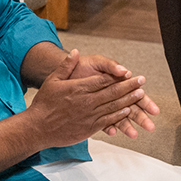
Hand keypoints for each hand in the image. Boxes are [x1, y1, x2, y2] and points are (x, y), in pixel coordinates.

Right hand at [25, 49, 149, 147]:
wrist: (38, 127)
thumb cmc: (44, 104)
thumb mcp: (53, 80)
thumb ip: (66, 66)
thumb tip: (75, 53)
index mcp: (79, 88)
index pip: (104, 80)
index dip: (119, 76)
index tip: (131, 73)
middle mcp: (87, 102)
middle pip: (113, 92)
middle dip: (130, 86)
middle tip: (141, 81)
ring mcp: (89, 116)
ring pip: (113, 106)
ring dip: (129, 100)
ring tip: (140, 95)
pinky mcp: (89, 128)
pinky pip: (107, 120)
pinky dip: (118, 115)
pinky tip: (126, 111)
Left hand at [69, 54, 158, 137]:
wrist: (65, 72)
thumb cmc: (82, 66)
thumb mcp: (97, 61)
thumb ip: (111, 66)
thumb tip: (124, 71)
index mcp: (117, 82)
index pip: (135, 93)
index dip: (145, 102)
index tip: (153, 110)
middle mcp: (112, 95)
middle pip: (131, 107)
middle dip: (141, 118)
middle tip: (150, 126)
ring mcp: (104, 105)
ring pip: (119, 117)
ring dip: (127, 126)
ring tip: (133, 134)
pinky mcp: (93, 112)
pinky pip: (103, 122)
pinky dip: (109, 127)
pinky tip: (112, 132)